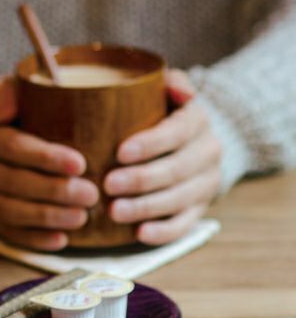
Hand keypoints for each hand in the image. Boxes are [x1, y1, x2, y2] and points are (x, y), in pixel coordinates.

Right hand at [0, 76, 98, 249]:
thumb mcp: (10, 89)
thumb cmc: (15, 111)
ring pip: (10, 211)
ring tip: (81, 217)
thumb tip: (6, 107)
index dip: (46, 157)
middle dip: (54, 192)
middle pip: (13, 182)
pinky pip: (7, 232)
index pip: (12, 146)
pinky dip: (35, 239)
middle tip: (90, 195)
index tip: (80, 164)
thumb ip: (10, 89)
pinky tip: (61, 240)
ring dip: (47, 217)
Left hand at [104, 69, 221, 244]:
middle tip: (108, 185)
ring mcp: (206, 183)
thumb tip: (173, 86)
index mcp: (197, 121)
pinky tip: (139, 234)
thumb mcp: (166, 91)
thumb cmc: (162, 114)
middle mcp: (208, 152)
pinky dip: (164, 232)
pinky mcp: (200, 208)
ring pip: (180, 199)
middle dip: (141, 179)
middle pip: (176, 169)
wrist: (194, 141)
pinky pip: (185, 224)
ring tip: (114, 212)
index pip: (177, 132)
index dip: (150, 144)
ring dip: (146, 208)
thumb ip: (167, 83)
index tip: (119, 152)